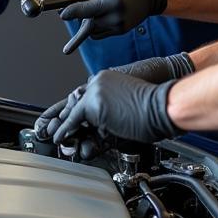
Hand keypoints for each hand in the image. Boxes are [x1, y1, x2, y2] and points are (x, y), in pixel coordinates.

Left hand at [51, 70, 181, 147]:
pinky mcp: (94, 104)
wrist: (166, 104)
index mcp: (109, 81)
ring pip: (72, 110)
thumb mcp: (131, 108)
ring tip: (54, 135)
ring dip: (63, 125)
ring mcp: (96, 91)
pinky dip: (64, 130)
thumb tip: (100, 133)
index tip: (66, 118)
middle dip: (64, 116)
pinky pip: (73, 119)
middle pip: (75, 100)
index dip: (75, 109)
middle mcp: (99, 83)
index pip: (86, 95)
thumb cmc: (158, 108)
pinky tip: (59, 137)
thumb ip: (112, 116)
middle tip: (51, 126)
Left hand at [60, 0, 167, 53]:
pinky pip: (99, 33)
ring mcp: (119, 26)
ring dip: (87, 21)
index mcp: (112, 1)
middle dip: (78, 15)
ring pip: (91, 30)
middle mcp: (116, 17)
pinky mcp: (120, 31)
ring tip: (92, 10)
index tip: (62, 14)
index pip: (86, 10)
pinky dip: (95, 25)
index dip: (72, 12)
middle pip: (87, 22)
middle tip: (69, 10)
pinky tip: (99, 16)